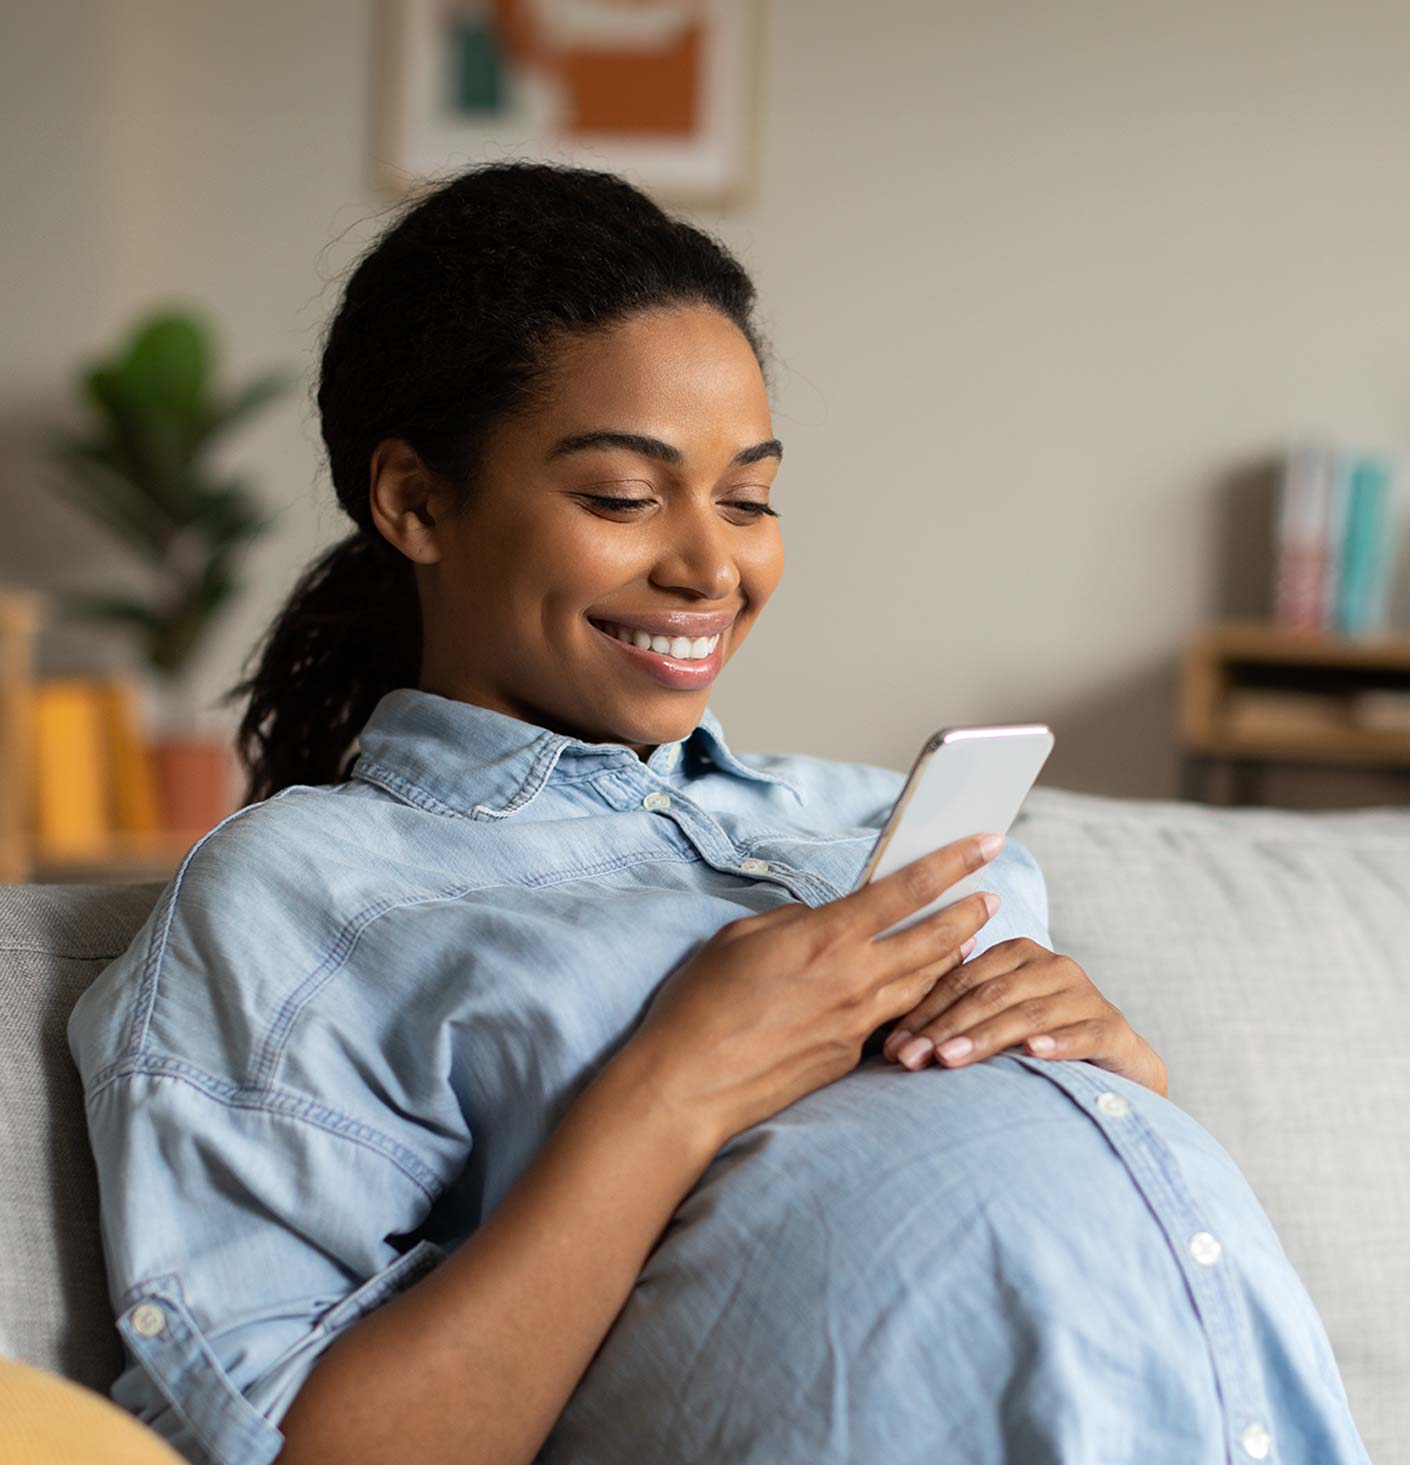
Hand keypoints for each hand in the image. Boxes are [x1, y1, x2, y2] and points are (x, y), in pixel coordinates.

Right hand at [619, 832, 1007, 1151]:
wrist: (690, 1083)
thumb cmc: (703, 1003)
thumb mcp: (743, 937)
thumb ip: (796, 923)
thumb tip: (825, 922)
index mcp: (827, 937)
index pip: (908, 889)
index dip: (953, 862)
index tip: (986, 844)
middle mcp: (854, 978)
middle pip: (935, 939)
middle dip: (970, 913)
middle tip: (991, 897)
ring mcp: (857, 1022)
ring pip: (924, 982)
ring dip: (951, 956)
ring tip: (966, 940)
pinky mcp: (849, 1056)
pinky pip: (893, 1017)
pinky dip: (913, 997)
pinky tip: (917, 990)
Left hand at [879, 937, 1168, 1096]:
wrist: (1116, 1066)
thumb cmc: (1039, 1042)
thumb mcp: (995, 1023)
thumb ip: (956, 1019)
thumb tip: (891, 1042)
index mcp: (1016, 955)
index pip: (959, 979)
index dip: (923, 1011)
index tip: (891, 1046)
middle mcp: (1051, 966)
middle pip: (987, 995)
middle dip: (943, 1028)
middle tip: (909, 1059)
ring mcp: (1084, 994)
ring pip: (1025, 1015)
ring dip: (984, 1038)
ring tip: (949, 1059)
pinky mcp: (1111, 1027)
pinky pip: (1080, 1033)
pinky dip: (1056, 1043)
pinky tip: (1032, 1054)